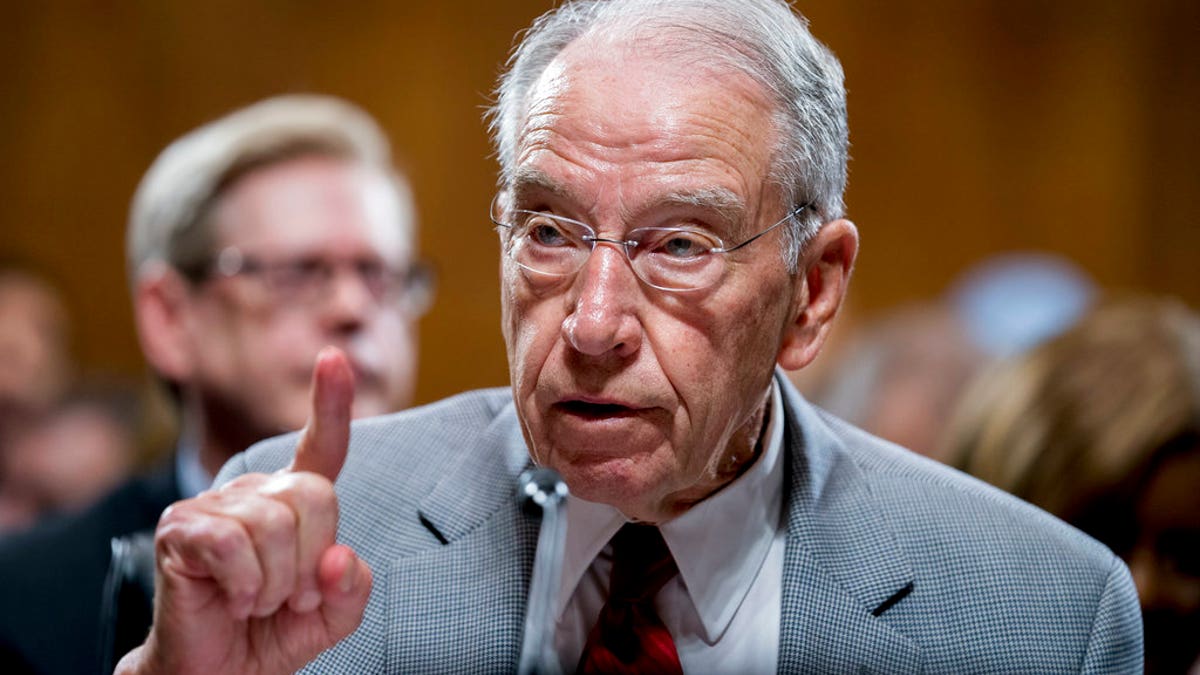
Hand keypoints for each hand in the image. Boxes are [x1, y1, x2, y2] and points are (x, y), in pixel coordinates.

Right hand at [116, 347, 372, 674]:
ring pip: (274, 524)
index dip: (331, 403)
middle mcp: (254, 492)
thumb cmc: (270, 633)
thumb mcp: (330, 615)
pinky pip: (232, 544)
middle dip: (313, 560)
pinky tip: (236, 599)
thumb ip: (351, 588)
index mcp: (292, 503)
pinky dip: (245, 584)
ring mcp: (214, 505)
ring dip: (278, 582)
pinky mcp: (180, 528)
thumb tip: (338, 557)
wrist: (216, 673)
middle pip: (314, 495)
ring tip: (259, 600)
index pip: (320, 447)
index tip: (333, 357)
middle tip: (292, 595)